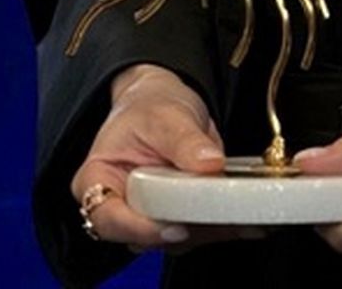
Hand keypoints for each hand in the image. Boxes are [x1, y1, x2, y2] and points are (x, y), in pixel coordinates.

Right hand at [71, 63, 228, 252]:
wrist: (162, 102)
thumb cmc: (149, 106)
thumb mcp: (164, 114)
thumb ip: (184, 141)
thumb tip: (209, 163)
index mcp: (96, 181)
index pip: (109, 219)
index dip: (142, 228)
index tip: (175, 224)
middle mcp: (119, 208)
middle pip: (147, 235)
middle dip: (186, 227)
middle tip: (219, 211)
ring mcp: (149, 218)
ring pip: (177, 239)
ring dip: (210, 228)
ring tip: (240, 210)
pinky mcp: (177, 219)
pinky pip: (198, 229)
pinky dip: (222, 223)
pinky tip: (245, 213)